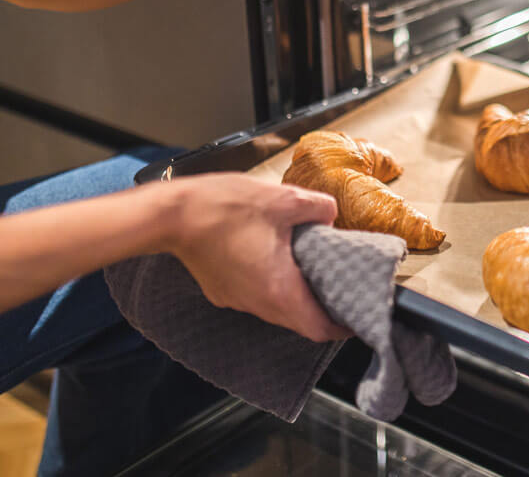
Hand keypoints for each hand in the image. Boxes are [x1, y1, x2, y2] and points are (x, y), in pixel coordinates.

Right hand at [164, 173, 349, 341]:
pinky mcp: (222, 290)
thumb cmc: (224, 208)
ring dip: (297, 296)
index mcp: (278, 290)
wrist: (172, 214)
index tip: (356, 319)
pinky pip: (256, 296)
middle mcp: (257, 303)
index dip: (341, 328)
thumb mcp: (284, 199)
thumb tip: (331, 214)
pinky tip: (279, 260)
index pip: (317, 329)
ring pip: (277, 310)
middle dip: (322, 310)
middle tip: (340, 291)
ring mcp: (236, 299)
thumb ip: (318, 207)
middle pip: (298, 322)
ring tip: (313, 272)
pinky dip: (274, 286)